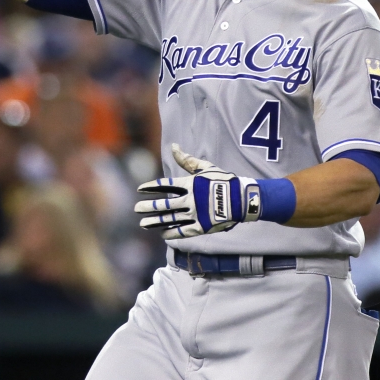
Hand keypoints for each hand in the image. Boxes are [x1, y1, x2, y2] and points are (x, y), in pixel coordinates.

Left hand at [134, 143, 260, 239]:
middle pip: (164, 204)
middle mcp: (190, 200)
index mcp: (190, 184)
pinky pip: (183, 231)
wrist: (243, 199)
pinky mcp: (202, 226)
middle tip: (136, 208)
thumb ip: (187, 160)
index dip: (151, 187)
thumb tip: (173, 146)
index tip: (139, 189)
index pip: (165, 185)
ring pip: (171, 219)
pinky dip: (172, 233)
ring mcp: (196, 214)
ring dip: (155, 221)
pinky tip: (162, 233)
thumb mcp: (205, 167)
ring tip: (142, 223)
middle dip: (149, 206)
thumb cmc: (224, 180)